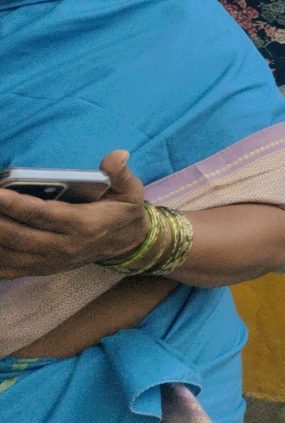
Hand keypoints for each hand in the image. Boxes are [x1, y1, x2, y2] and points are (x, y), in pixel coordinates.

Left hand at [0, 150, 147, 278]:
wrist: (125, 243)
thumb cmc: (122, 212)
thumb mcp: (130, 190)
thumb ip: (121, 173)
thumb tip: (116, 155)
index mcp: (83, 225)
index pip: (41, 214)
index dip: (13, 203)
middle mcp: (64, 247)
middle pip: (17, 235)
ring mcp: (50, 262)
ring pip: (8, 253)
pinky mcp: (40, 269)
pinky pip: (7, 268)